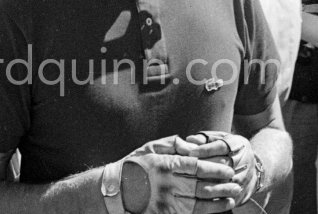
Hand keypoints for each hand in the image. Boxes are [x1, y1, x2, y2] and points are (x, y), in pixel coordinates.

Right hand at [119, 135, 239, 213]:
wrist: (117, 189)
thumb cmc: (135, 164)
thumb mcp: (151, 147)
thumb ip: (173, 144)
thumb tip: (192, 144)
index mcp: (165, 165)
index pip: (196, 167)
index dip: (214, 168)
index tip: (227, 168)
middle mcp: (168, 184)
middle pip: (201, 185)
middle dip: (221, 184)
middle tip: (235, 183)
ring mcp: (167, 202)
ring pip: (199, 203)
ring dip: (218, 200)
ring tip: (231, 197)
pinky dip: (207, 212)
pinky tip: (217, 208)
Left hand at [185, 131, 258, 205]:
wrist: (253, 165)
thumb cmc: (228, 148)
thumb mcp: (219, 138)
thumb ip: (204, 138)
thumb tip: (189, 140)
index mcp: (239, 144)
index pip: (222, 146)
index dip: (206, 149)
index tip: (191, 152)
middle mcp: (245, 160)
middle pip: (225, 164)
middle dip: (206, 165)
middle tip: (189, 167)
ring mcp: (247, 177)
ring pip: (228, 181)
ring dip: (210, 181)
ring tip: (193, 180)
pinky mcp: (245, 191)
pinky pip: (230, 195)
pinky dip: (217, 195)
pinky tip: (203, 194)